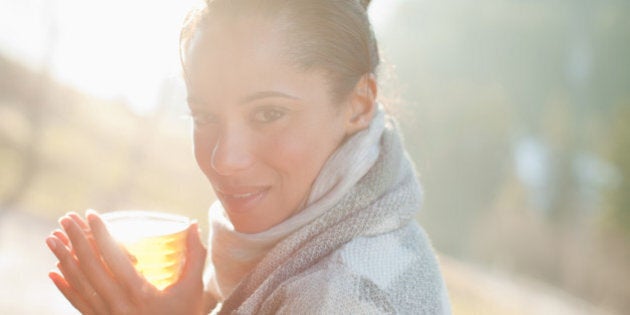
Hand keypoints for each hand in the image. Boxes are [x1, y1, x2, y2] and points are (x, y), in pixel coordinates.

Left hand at [46, 211, 207, 314]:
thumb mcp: (193, 287)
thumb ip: (195, 255)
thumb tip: (194, 224)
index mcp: (140, 293)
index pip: (114, 257)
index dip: (101, 234)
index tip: (91, 214)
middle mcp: (118, 305)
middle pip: (90, 267)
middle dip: (75, 240)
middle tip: (66, 219)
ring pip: (79, 284)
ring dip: (63, 259)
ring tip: (52, 238)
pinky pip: (78, 303)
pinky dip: (64, 287)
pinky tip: (53, 272)